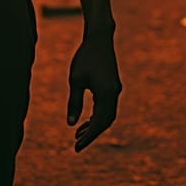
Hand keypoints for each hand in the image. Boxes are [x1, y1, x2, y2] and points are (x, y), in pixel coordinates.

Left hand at [67, 35, 121, 151]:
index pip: (98, 123)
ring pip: (107, 115)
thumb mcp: (75, 80)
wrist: (99, 38)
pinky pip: (107, 106)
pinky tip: (86, 119)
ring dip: (94, 125)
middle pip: (105, 122)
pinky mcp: (113, 85)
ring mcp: (115, 89)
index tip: (76, 148)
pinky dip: (98, 115)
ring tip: (79, 134)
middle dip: (92, 134)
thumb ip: (74, 102)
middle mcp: (113, 93)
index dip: (88, 138)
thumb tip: (71, 124)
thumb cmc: (85, 57)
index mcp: (106, 94)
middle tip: (77, 144)